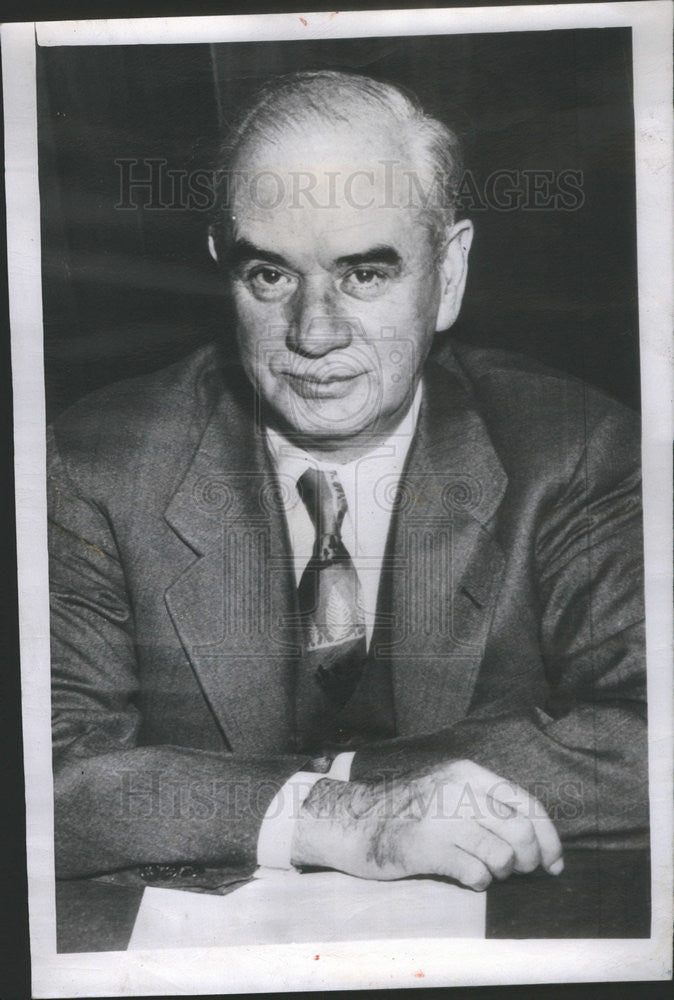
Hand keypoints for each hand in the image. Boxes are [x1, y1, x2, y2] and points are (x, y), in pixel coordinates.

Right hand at [291, 759, 562, 889]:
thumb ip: (485, 803)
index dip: (549, 837)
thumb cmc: (407, 811)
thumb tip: (537, 840)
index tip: (554, 862)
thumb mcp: (447, 790)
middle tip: (518, 871)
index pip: (527, 803)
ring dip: (503, 873)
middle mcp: (458, 791)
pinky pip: (477, 875)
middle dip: (530, 860)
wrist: (354, 821)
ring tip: (486, 870)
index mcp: (468, 773)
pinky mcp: (428, 848)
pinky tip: (465, 875)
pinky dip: (479, 882)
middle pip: (521, 832)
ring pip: (504, 856)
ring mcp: (442, 819)